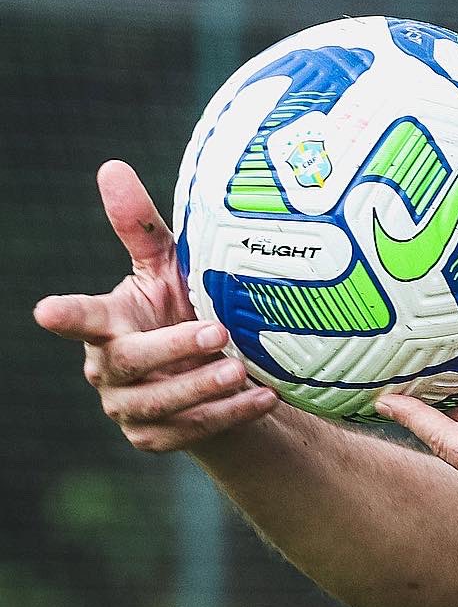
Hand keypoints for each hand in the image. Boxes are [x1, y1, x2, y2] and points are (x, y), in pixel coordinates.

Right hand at [33, 160, 278, 452]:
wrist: (218, 372)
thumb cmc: (184, 305)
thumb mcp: (170, 265)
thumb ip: (139, 226)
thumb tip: (111, 167)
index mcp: (109, 322)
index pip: (80, 317)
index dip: (65, 315)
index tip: (45, 310)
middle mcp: (109, 367)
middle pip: (130, 361)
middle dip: (173, 348)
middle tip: (218, 334)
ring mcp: (130, 408)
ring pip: (160, 404)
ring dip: (203, 388)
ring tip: (241, 369)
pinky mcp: (156, 439)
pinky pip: (190, 431)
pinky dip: (229, 416)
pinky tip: (263, 397)